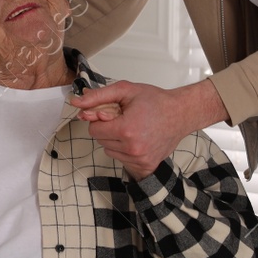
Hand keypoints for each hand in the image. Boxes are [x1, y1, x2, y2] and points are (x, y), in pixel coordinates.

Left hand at [69, 79, 228, 179]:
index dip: (101, 119)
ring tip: (134, 128)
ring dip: (116, 140)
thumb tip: (76, 103)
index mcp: (126, 129)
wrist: (180, 114)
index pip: (94, 130)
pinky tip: (138, 139)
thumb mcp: (125, 90)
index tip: (114, 112)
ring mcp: (140, 160)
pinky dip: (125, 150)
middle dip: (108, 128)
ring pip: (110, 151)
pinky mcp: (146, 166)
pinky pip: (122, 160)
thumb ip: (98, 96)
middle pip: (100, 141)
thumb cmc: (155, 101)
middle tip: (126, 118)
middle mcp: (132, 148)